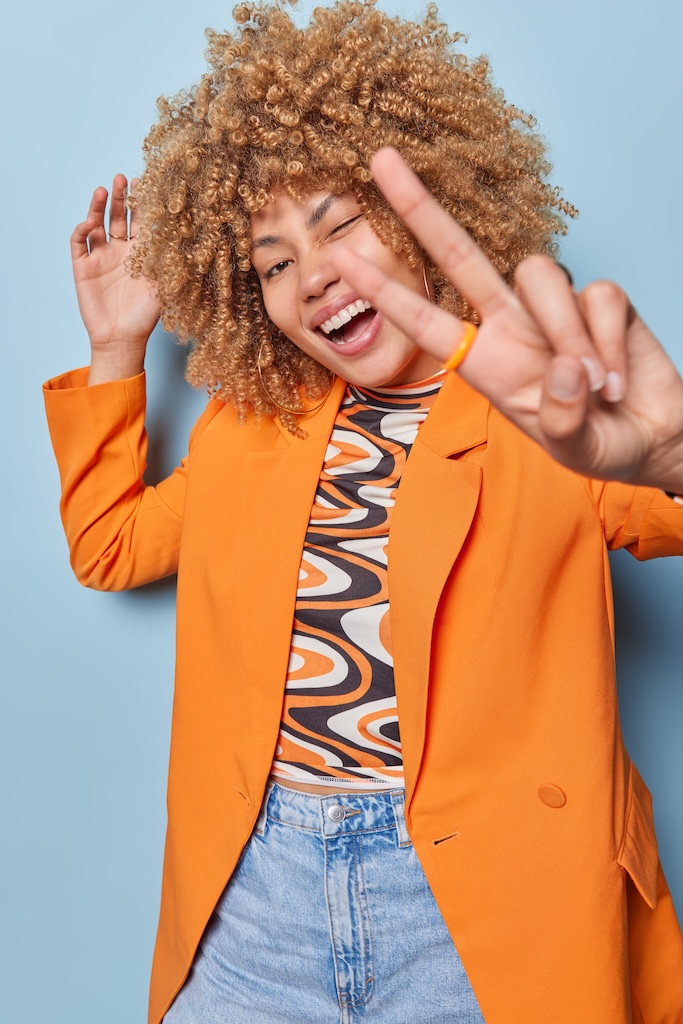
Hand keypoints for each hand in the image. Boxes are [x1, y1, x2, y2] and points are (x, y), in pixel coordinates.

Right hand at [71, 175, 160, 381]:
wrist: (122, 338)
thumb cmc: (145, 316)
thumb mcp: (165, 286)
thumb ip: (174, 262)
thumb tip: (192, 239)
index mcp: (141, 253)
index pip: (141, 222)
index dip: (142, 204)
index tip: (146, 184)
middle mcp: (120, 251)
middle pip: (118, 217)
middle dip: (120, 197)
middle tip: (122, 178)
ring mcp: (100, 257)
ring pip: (97, 224)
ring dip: (98, 207)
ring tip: (103, 190)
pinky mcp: (82, 267)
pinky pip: (78, 244)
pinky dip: (81, 231)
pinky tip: (89, 223)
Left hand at [333, 148, 682, 492]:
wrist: (651, 437)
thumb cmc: (597, 444)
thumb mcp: (571, 448)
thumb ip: (562, 418)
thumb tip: (565, 366)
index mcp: (485, 363)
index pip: (424, 320)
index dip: (385, 291)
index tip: (343, 259)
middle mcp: (510, 325)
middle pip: (459, 254)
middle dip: (420, 208)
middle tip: (381, 159)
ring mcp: (554, 308)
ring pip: (540, 276)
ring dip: (569, 334)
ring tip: (595, 389)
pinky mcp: (600, 298)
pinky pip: (598, 295)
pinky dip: (609, 341)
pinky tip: (615, 380)